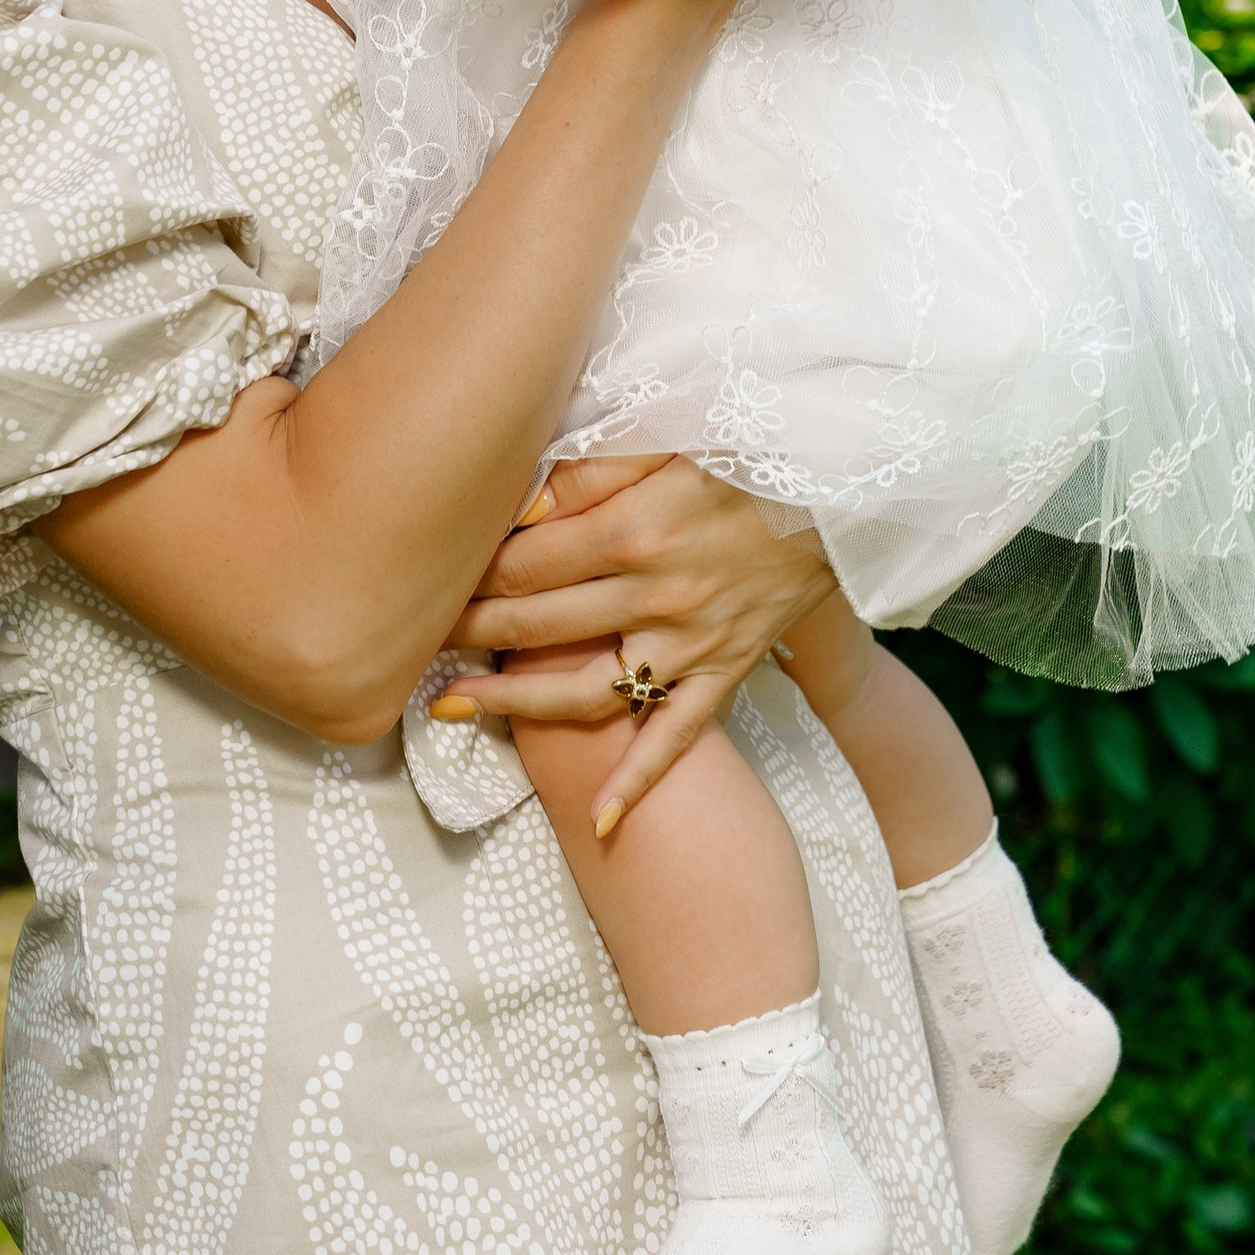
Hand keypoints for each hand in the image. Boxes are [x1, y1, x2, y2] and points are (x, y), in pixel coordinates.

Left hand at [429, 452, 837, 805]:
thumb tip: (510, 505)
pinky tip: (597, 819)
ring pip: (587, 692)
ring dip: (514, 704)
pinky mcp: (727, 669)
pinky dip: (639, 781)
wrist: (845, 483)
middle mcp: (661, 595)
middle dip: (467, 631)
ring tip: (450, 708)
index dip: (467, 571)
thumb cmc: (748, 445)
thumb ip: (585, 470)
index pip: (525, 562)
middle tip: (409, 636)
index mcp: (638, 529)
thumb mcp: (666, 435)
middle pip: (539, 625)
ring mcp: (695, 642)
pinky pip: (679, 736)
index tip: (423, 575)